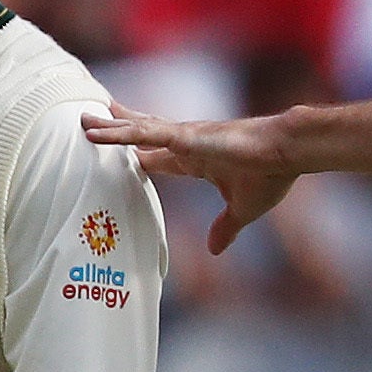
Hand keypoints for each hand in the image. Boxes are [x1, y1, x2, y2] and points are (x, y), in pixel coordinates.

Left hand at [83, 106, 298, 251]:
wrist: (289, 153)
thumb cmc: (271, 174)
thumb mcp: (241, 209)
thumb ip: (226, 228)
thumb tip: (215, 250)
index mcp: (196, 159)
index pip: (158, 157)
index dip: (137, 156)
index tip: (122, 158)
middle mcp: (186, 144)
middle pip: (141, 135)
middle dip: (116, 130)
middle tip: (91, 124)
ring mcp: (183, 138)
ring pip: (136, 131)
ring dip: (108, 128)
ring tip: (82, 120)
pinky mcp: (185, 136)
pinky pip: (144, 134)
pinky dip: (120, 133)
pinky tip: (98, 130)